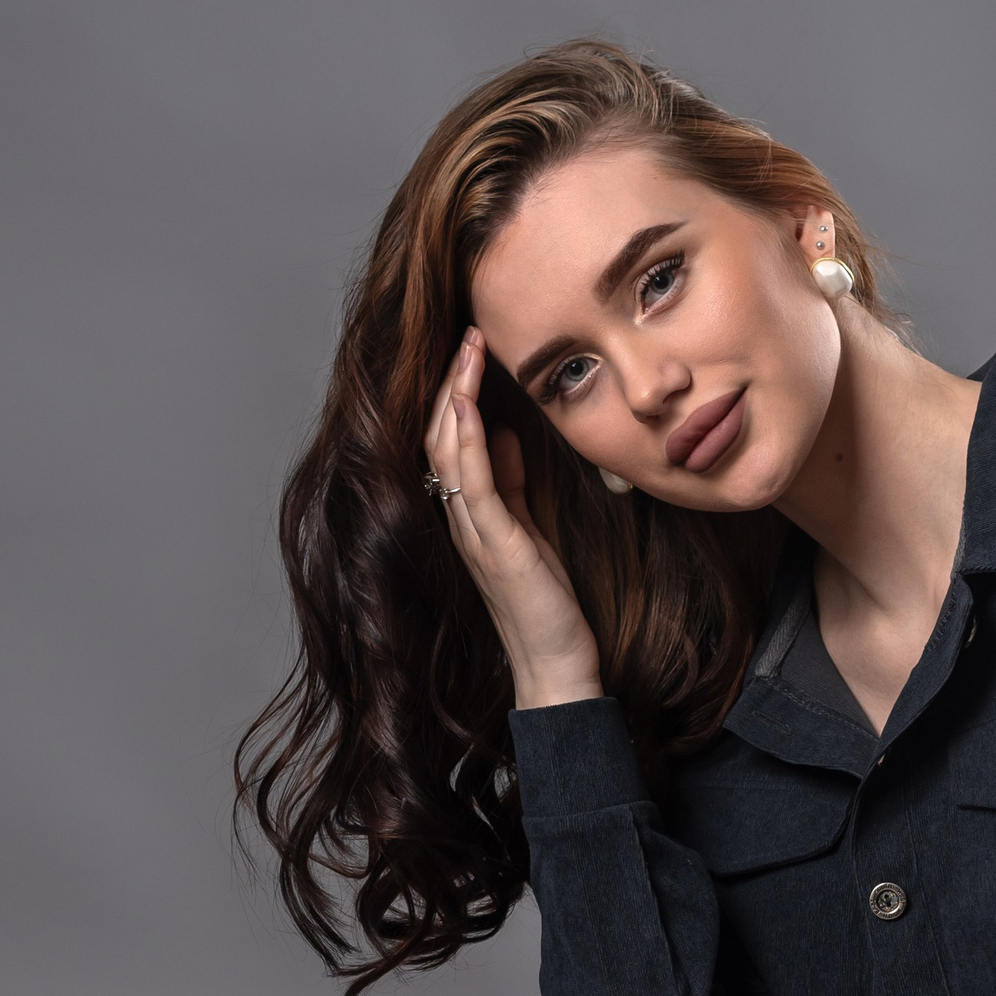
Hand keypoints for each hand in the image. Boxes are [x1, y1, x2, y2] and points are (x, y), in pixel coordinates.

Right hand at [423, 329, 604, 708]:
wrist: (555, 665)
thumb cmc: (545, 604)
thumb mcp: (529, 530)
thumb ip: (512, 484)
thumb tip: (506, 434)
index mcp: (468, 512)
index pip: (449, 439)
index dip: (455, 391)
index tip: (470, 346)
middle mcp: (461, 517)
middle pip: (440, 434)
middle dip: (452, 379)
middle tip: (465, 330)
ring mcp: (474, 531)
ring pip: (450, 450)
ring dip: (459, 395)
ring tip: (468, 348)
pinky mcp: (497, 545)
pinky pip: (475, 483)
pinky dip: (472, 440)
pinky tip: (474, 406)